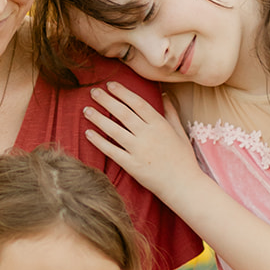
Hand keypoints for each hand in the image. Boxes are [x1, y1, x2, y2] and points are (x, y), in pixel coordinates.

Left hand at [84, 82, 198, 197]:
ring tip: (86, 109)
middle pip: (122, 113)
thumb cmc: (183, 158)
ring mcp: (139, 150)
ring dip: (98, 118)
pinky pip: (111, 151)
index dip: (122, 92)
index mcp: (160, 124)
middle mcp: (148, 135)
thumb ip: (170, 112)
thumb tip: (163, 94)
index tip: (110, 84)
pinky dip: (99, 141)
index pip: (137, 103)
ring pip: (113, 130)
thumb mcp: (180, 132)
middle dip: (106, 100)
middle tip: (93, 91)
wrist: (183, 185)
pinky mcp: (132, 165)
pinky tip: (88, 133)